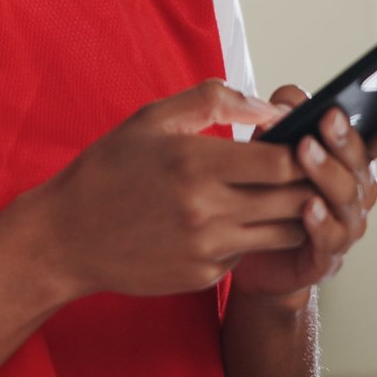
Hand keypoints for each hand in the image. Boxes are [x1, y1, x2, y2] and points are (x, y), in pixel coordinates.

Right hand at [14, 79, 312, 300]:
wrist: (66, 237)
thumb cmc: (108, 170)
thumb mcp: (152, 119)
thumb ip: (214, 101)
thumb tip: (268, 107)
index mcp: (194, 164)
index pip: (281, 162)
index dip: (304, 151)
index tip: (306, 140)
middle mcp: (205, 211)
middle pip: (293, 201)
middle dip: (309, 182)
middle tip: (309, 167)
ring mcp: (206, 249)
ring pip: (283, 233)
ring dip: (291, 213)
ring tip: (280, 193)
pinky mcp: (203, 276)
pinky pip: (249, 254)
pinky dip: (252, 236)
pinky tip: (234, 219)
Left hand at [230, 85, 376, 307]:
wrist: (257, 253)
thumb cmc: (273, 189)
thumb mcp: (274, 140)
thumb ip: (286, 113)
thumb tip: (290, 100)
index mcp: (354, 158)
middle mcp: (359, 190)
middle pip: (360, 162)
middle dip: (346, 138)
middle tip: (329, 117)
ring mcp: (348, 223)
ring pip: (346, 196)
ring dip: (326, 171)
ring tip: (305, 150)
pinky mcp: (328, 255)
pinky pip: (330, 236)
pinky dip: (321, 221)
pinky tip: (310, 206)